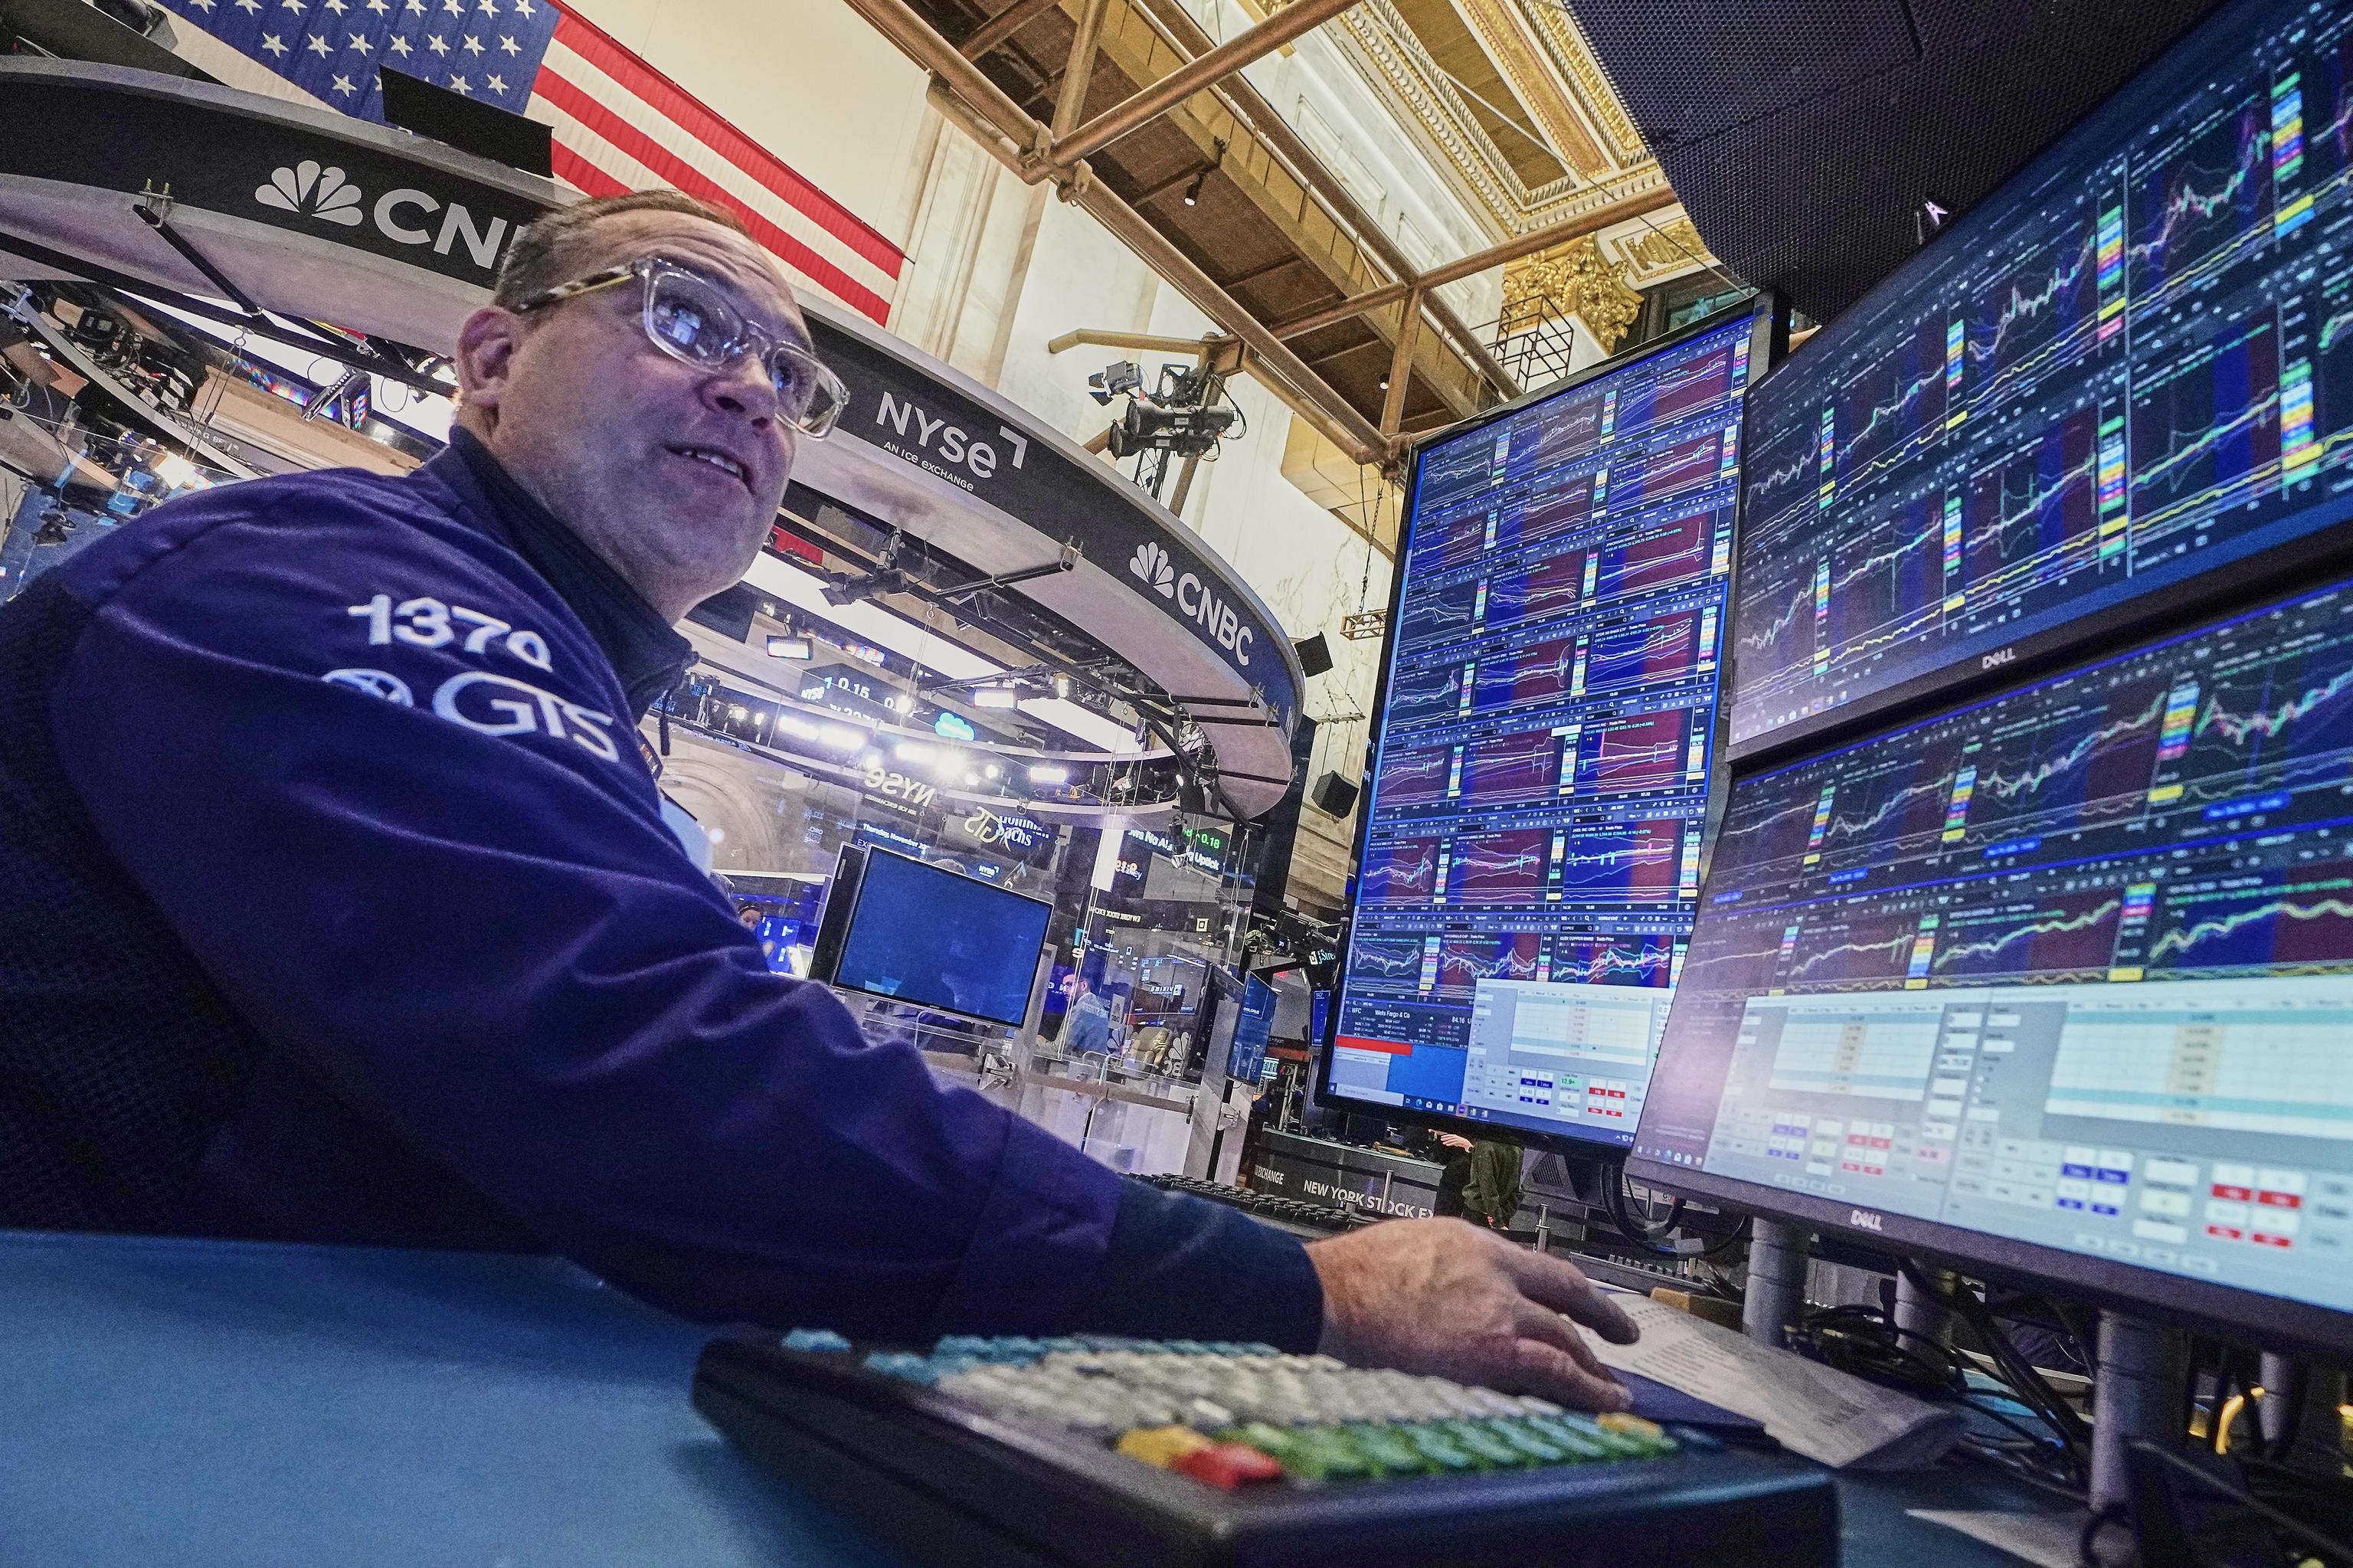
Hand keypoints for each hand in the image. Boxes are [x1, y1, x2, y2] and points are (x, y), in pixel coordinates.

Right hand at [1305, 1219, 1638, 1411]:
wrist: (1327, 1296)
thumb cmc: (1352, 1277)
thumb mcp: (1416, 1246)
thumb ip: (1457, 1267)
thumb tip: (1471, 1291)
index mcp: (1477, 1244)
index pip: (1546, 1267)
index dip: (1579, 1289)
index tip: (1597, 1304)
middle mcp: (1497, 1273)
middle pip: (1566, 1301)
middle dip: (1599, 1325)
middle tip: (1619, 1341)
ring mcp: (1497, 1312)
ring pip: (1567, 1340)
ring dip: (1595, 1366)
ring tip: (1613, 1388)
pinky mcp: (1491, 1352)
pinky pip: (1556, 1372)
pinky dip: (1587, 1387)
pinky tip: (1602, 1400)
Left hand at [1434, 1132, 1473, 1151]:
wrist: (1466, 1143)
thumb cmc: (1460, 1141)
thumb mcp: (1456, 1139)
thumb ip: (1452, 1140)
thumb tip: (1447, 1141)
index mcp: (1454, 1135)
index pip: (1449, 1135)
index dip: (1445, 1136)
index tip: (1442, 1137)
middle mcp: (1455, 1137)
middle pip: (1449, 1137)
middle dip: (1445, 1138)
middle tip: (1441, 1139)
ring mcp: (1456, 1139)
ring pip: (1450, 1140)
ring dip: (1446, 1141)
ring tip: (1443, 1143)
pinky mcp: (1457, 1142)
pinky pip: (1452, 1143)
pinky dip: (1449, 1144)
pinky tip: (1447, 1145)